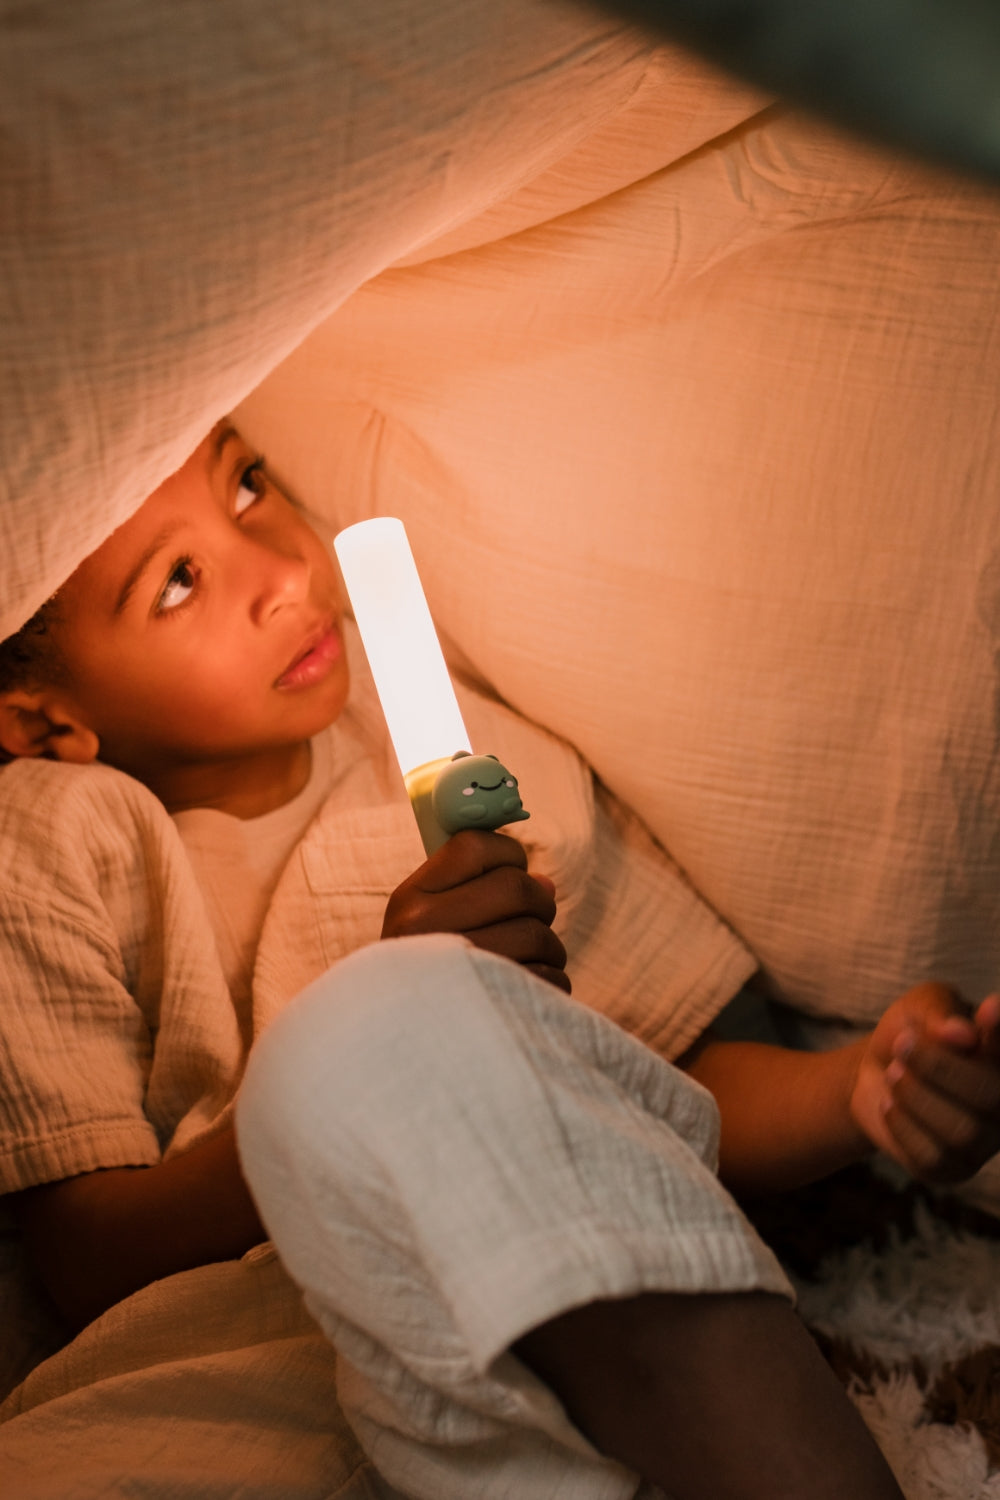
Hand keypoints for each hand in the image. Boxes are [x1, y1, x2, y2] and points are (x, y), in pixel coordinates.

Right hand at [382, 829, 570, 993]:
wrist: (394, 1054)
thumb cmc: (423, 980)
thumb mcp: (424, 926)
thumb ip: (477, 891)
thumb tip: (546, 883)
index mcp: (409, 900)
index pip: (474, 844)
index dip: (508, 853)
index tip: (512, 872)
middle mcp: (424, 929)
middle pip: (516, 887)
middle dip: (539, 903)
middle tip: (534, 920)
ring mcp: (455, 972)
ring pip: (537, 934)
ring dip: (549, 947)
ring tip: (529, 960)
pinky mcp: (489, 1010)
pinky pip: (549, 977)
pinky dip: (550, 981)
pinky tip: (524, 992)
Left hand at [851, 982, 999, 1183]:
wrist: (875, 1072)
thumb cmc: (910, 1033)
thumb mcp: (921, 1007)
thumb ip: (940, 1014)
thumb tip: (963, 1035)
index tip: (987, 1007)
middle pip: (990, 1096)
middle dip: (937, 1066)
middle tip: (903, 1045)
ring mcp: (983, 1141)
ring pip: (961, 1131)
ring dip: (916, 1096)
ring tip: (894, 1073)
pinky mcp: (952, 1168)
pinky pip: (932, 1156)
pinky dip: (903, 1125)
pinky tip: (890, 1104)